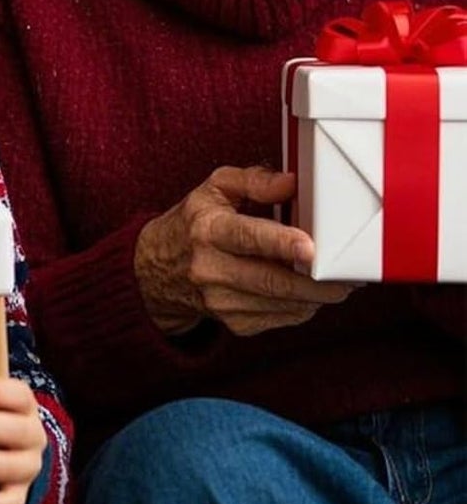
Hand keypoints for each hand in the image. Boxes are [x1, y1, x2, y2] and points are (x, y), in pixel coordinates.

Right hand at [135, 165, 359, 337]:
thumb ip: (253, 181)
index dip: (281, 243)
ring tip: (337, 281)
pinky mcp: (234, 322)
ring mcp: (220, 300)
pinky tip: (307, 292)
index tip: (310, 247)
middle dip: (317, 281)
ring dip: (316, 295)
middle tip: (348, 274)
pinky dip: (302, 306)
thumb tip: (292, 183)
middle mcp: (210, 267)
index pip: (247, 237)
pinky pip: (281, 319)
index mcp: (207, 229)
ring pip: (282, 303)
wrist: (155, 270)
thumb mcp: (214, 189)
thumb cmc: (193, 223)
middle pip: (273, 280)